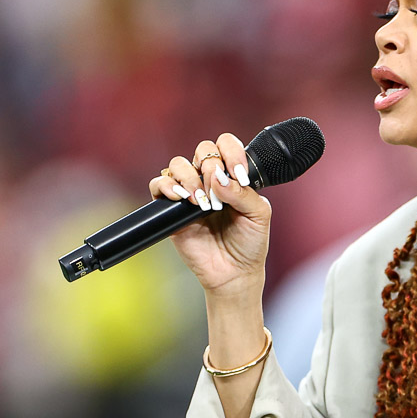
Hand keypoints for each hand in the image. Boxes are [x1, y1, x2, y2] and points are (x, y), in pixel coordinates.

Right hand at [148, 133, 270, 297]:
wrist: (234, 272)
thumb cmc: (249, 242)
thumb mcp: (258, 215)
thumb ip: (243, 193)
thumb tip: (218, 177)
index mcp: (232, 175)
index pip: (226, 145)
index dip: (232, 152)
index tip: (239, 175)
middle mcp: (210, 180)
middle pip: (202, 149)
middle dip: (212, 167)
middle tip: (220, 197)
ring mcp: (190, 192)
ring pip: (178, 164)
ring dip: (191, 177)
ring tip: (203, 202)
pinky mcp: (171, 209)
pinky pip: (158, 185)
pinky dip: (168, 186)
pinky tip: (183, 198)